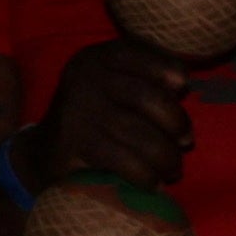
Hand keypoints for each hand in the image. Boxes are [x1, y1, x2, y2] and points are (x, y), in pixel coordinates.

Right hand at [32, 36, 195, 190]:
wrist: (49, 150)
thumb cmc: (102, 117)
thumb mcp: (121, 86)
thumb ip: (151, 78)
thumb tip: (182, 83)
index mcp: (99, 59)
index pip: (136, 53)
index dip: (165, 66)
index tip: (183, 84)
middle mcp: (85, 78)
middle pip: (146, 97)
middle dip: (176, 123)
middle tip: (185, 141)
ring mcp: (78, 109)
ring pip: (140, 134)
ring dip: (166, 157)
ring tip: (172, 168)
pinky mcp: (75, 142)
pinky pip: (124, 160)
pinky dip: (146, 175)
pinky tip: (152, 182)